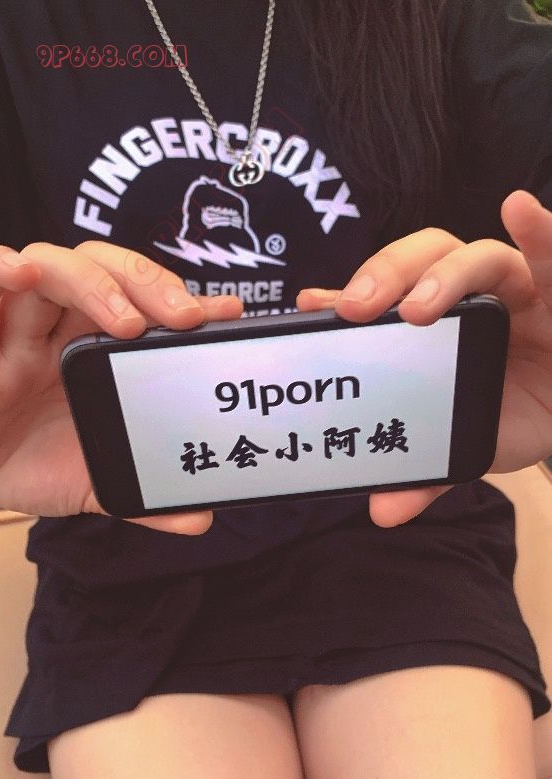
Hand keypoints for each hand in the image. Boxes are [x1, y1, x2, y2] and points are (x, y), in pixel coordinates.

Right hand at [0, 240, 242, 533]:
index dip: (181, 300)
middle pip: (103, 269)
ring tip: (127, 321)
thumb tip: (200, 519)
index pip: (141, 306)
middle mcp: (56, 328)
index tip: (226, 314)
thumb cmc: (24, 465)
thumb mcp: (88, 484)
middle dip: (149, 284)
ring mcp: (14, 325)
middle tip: (186, 318)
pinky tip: (22, 274)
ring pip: (51, 265)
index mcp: (92, 352)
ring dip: (93, 282)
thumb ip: (141, 497)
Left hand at [297, 190, 551, 527]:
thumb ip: (427, 469)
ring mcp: (516, 284)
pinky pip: (550, 248)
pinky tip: (518, 208)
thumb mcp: (468, 442)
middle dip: (386, 277)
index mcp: (434, 324)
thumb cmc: (513, 414)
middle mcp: (468, 294)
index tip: (310, 305)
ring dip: (444, 276)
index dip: (346, 294)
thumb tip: (383, 511)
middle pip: (422, 259)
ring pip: (477, 256)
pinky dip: (539, 227)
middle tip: (356, 310)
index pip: (385, 296)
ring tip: (419, 309)